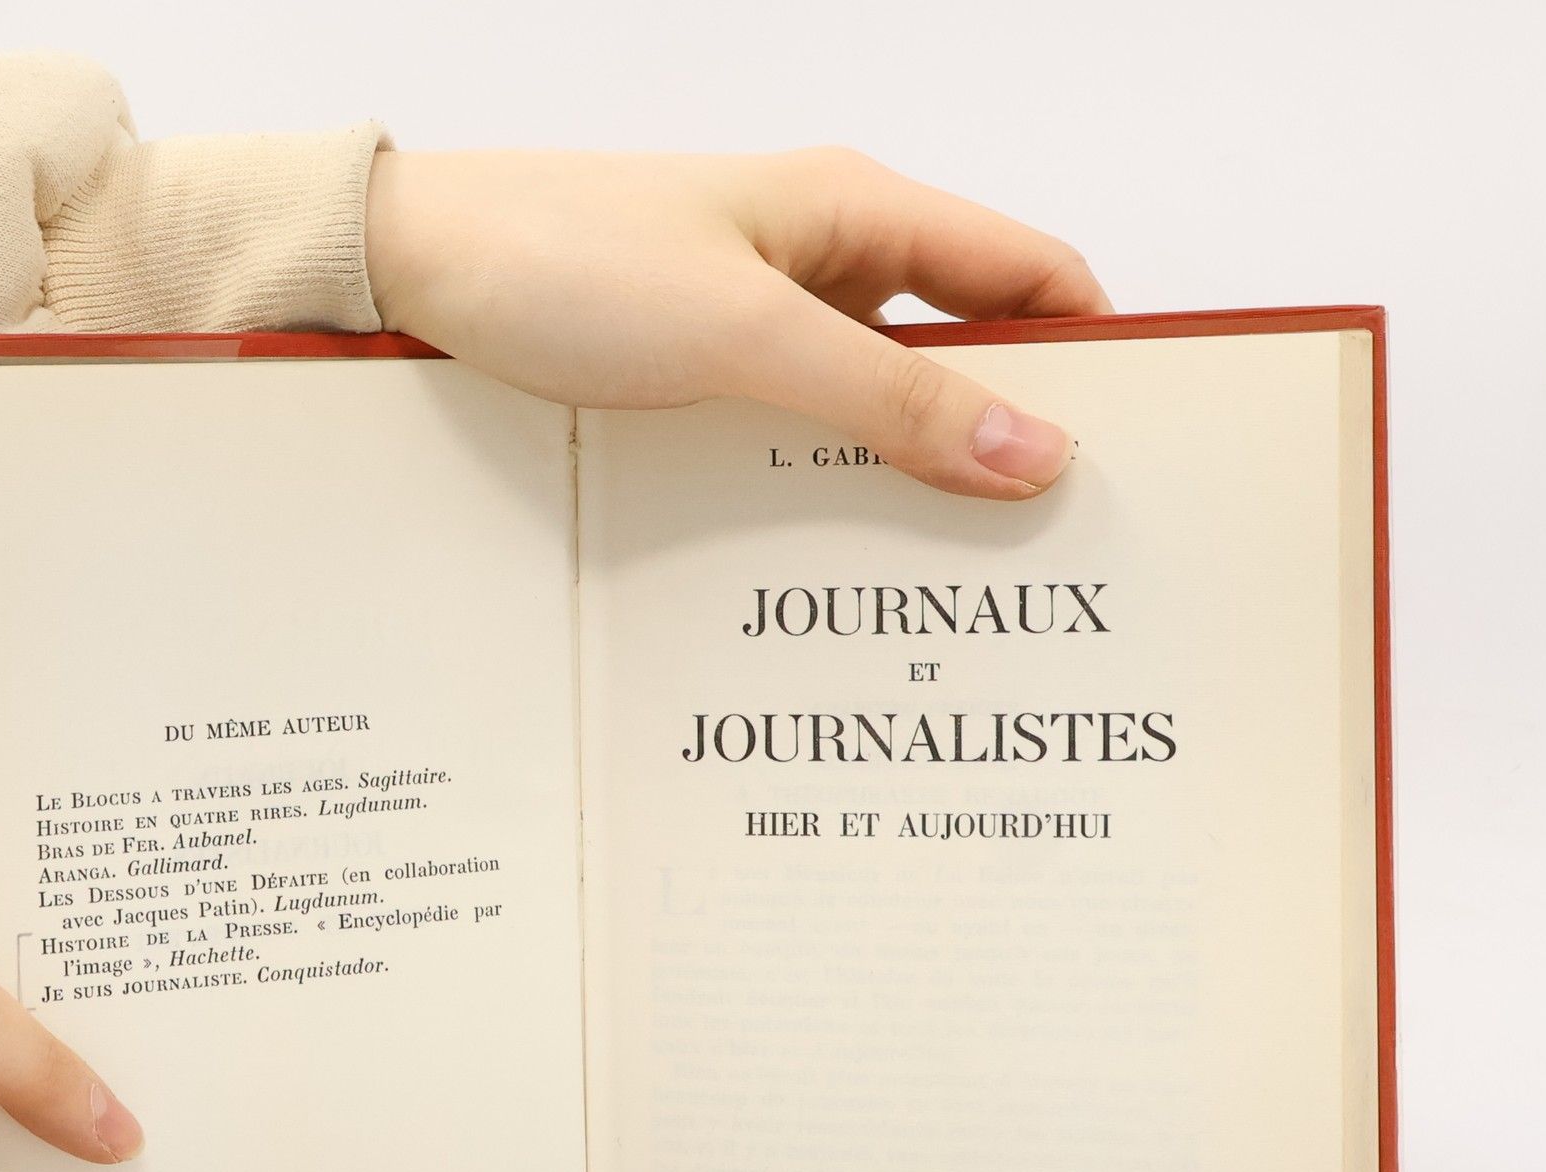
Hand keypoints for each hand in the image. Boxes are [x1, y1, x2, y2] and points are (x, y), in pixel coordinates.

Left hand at [365, 146, 1109, 499]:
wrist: (413, 267)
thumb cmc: (567, 263)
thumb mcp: (747, 336)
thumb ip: (892, 399)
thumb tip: (1036, 452)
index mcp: (859, 214)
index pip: (1028, 276)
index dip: (1092, 356)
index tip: (1132, 456)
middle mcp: (824, 261)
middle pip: (964, 350)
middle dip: (1009, 439)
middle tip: (1045, 554)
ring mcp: (762, 320)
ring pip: (880, 405)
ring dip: (915, 479)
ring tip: (948, 582)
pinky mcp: (704, 373)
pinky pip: (801, 434)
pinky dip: (831, 488)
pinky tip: (835, 560)